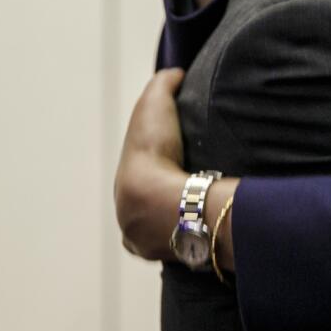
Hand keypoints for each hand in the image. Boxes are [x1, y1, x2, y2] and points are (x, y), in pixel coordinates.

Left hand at [115, 68, 190, 259]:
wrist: (164, 200)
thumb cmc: (157, 153)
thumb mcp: (157, 105)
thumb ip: (164, 84)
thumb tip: (175, 73)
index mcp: (124, 186)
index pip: (139, 177)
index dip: (157, 168)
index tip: (177, 163)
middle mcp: (130, 219)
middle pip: (147, 208)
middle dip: (163, 200)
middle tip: (192, 189)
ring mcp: (148, 242)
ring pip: (161, 232)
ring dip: (176, 223)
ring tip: (202, 212)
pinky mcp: (170, 256)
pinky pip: (181, 250)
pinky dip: (191, 241)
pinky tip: (206, 233)